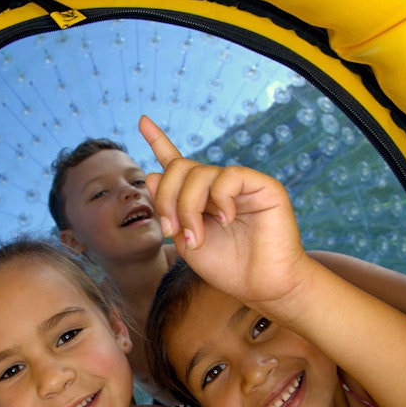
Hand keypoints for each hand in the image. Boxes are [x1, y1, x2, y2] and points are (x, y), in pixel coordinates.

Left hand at [139, 115, 307, 306]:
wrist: (263, 286)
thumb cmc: (228, 268)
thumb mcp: (186, 240)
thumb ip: (169, 210)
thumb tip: (152, 174)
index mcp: (200, 198)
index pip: (177, 163)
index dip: (159, 141)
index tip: (142, 121)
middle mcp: (219, 186)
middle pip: (179, 168)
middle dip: (167, 199)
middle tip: (171, 230)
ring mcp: (240, 184)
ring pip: (199, 173)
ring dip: (188, 207)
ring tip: (197, 238)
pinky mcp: (262, 185)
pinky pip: (228, 176)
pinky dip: (220, 200)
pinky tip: (226, 220)